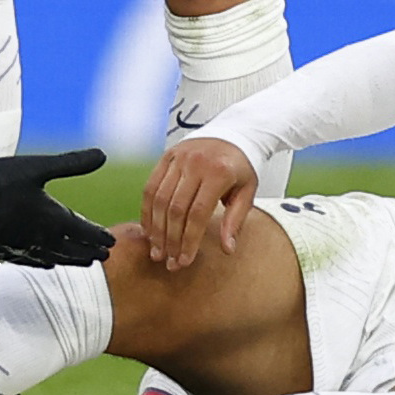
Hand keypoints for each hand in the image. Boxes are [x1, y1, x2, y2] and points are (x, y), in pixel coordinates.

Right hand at [0, 148, 112, 267]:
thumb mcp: (38, 167)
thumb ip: (71, 163)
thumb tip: (102, 155)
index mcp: (52, 218)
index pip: (83, 232)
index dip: (98, 237)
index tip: (111, 242)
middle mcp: (40, 238)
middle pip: (71, 250)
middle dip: (89, 253)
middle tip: (103, 257)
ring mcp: (21, 247)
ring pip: (53, 258)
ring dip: (70, 261)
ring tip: (81, 264)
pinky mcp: (3, 251)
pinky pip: (30, 262)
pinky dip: (44, 264)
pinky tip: (46, 264)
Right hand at [140, 137, 258, 270]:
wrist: (234, 132)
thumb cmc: (241, 166)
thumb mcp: (247, 192)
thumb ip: (235, 220)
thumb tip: (227, 249)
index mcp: (219, 172)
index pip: (198, 214)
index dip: (189, 240)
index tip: (185, 260)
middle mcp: (196, 163)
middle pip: (176, 209)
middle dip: (171, 240)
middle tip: (169, 261)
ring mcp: (179, 158)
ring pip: (159, 199)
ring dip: (156, 229)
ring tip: (158, 251)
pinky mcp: (167, 156)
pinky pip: (151, 186)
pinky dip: (147, 210)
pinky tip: (150, 229)